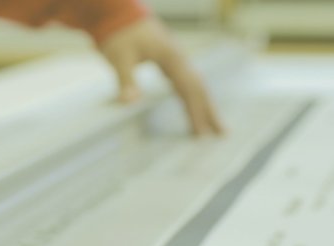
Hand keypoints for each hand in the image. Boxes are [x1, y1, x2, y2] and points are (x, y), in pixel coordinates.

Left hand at [99, 17, 223, 135]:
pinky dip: (193, 96)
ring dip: (205, 105)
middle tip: (222, 134)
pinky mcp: (170, 60)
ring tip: (214, 126)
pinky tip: (194, 107)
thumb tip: (128, 103)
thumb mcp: (119, 58)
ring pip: (196, 85)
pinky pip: (187, 81)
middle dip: (210, 112)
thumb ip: (125, 80)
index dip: (195, 112)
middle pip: (199, 88)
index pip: (188, 89)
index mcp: (172, 58)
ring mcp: (177, 59)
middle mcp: (179, 58)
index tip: (201, 132)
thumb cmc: (119, 35)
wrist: (120, 15)